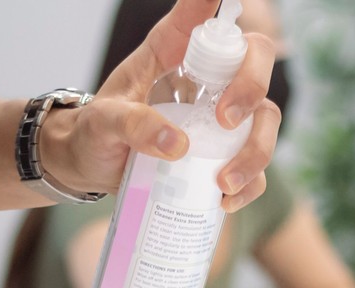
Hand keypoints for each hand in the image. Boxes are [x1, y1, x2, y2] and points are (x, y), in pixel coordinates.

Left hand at [38, 0, 282, 212]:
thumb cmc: (95, 131)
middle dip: (252, 87)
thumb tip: (177, 144)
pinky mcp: (223, 158)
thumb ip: (132, 122)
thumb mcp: (103, 121)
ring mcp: (221, 121)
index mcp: (177, 53)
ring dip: (256, 151)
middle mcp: (208, 81)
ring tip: (225, 183)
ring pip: (265, 119)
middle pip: (257, 62)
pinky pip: (255, 170)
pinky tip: (226, 202)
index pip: (206, 18)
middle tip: (226, 119)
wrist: (89, 170)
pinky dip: (249, 187)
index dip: (215, 3)